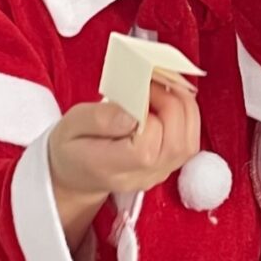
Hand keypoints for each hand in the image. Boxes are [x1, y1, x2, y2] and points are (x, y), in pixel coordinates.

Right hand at [49, 84, 201, 207]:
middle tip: (153, 83)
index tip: (137, 91)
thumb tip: (133, 112)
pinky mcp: (166, 167)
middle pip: (177, 145)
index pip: (146, 147)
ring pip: (189, 144)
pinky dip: (187, 117)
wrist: (74, 175)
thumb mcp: (70, 126)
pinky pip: (189, 144)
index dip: (148, 114)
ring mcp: (156, 174)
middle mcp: (139, 176)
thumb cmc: (71, 147)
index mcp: (110, 168)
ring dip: (184, 108)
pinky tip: (170, 101)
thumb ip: (100, 118)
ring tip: (165, 88)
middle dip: (172, 103)